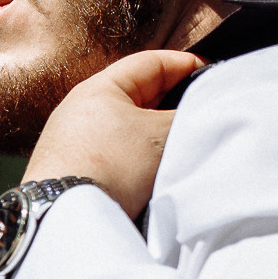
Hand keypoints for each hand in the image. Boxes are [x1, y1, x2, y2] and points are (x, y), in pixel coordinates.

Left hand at [22, 49, 206, 216]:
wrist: (64, 216)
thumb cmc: (110, 165)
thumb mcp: (160, 135)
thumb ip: (186, 117)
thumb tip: (203, 114)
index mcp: (99, 87)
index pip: (151, 62)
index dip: (186, 65)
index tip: (213, 77)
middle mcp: (81, 110)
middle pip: (140, 96)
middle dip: (173, 104)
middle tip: (202, 117)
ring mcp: (74, 142)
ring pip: (129, 130)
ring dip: (156, 138)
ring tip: (183, 150)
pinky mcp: (73, 171)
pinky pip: (116, 157)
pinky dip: (138, 161)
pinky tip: (154, 175)